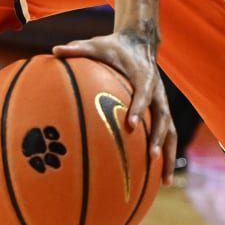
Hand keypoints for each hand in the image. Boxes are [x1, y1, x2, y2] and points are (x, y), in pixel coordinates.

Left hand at [52, 30, 174, 184]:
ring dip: (168, 154)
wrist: (139, 43)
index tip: (129, 124)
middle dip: (157, 138)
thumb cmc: (113, 47)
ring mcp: (162, 103)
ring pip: (170, 131)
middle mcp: (158, 92)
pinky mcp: (162, 111)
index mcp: (143, 76)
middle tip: (150, 156)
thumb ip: (77, 49)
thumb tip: (54, 50)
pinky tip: (161, 179)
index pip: (143, 94)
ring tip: (166, 181)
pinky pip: (167, 135)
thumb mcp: (96, 44)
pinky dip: (166, 155)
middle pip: (162, 118)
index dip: (137, 109)